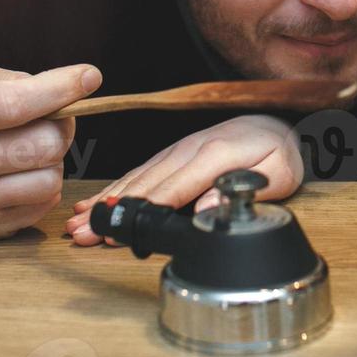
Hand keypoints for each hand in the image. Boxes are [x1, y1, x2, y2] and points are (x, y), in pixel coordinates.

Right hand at [0, 63, 100, 250]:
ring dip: (53, 158)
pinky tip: (22, 173)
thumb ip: (10, 81)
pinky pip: (43, 204)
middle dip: (60, 126)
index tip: (90, 77)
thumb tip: (66, 89)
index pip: (13, 104)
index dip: (60, 89)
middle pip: (44, 144)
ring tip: (30, 149)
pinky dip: (44, 184)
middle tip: (49, 119)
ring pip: (52, 177)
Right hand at [65, 114, 302, 245]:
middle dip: (114, 211)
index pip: (175, 186)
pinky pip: (140, 171)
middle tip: (83, 234)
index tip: (121, 230)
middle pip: (147, 184)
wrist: (274, 122)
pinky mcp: (172, 154)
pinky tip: (94, 203)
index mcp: (216, 153)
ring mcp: (178, 149)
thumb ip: (245, 191)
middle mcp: (190, 148)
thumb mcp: (279, 174)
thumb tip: (207, 211)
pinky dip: (114, 188)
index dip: (146, 210)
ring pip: (136, 178)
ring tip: (77, 224)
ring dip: (107, 201)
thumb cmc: (278, 152)